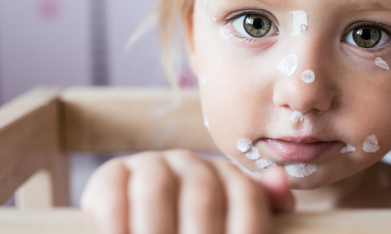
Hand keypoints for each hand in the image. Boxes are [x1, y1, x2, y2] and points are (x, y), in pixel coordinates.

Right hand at [80, 150, 293, 233]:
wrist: (139, 226)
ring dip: (157, 229)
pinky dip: (116, 223)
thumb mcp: (231, 224)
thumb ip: (260, 207)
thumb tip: (280, 180)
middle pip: (203, 194)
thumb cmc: (194, 230)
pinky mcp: (111, 174)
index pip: (247, 195)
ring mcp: (149, 164)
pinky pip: (112, 192)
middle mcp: (190, 163)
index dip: (248, 230)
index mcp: (225, 175)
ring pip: (157, 189)